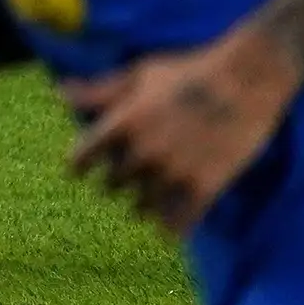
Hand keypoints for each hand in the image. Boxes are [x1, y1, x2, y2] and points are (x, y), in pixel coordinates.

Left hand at [65, 30, 298, 236]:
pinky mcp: (207, 185)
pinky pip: (182, 219)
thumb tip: (59, 94)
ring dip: (140, 206)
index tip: (76, 173)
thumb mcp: (138, 74)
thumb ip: (99, 91)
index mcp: (124, 122)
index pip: (84, 155)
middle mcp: (144, 151)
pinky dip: (172, 229)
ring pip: (144, 204)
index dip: (78, 166)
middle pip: (114, 183)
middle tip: (116, 184)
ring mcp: (176, 171)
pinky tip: (167, 235)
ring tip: (140, 206)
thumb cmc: (187, 70)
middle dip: (113, 183)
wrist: (244, 79)